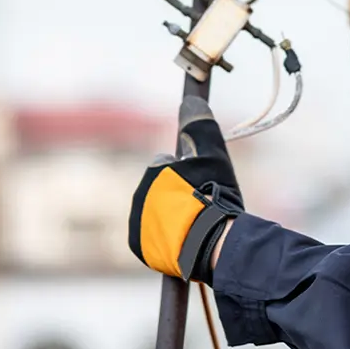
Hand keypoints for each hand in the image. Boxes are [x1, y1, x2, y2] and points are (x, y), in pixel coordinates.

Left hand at [128, 96, 242, 282]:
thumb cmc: (212, 196)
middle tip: (202, 204)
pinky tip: (185, 238)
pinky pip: (152, 237)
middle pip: (162, 190)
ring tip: (196, 225)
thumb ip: (199, 126)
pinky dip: (166, 236)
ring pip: (157, 213)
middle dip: (178, 194)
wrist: (209, 243)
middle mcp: (139, 195)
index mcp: (154, 171)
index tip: (203, 184)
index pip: (169, 164)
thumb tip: (190, 101)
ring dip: (172, 216)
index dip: (188, 173)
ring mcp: (137, 223)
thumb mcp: (212, 154)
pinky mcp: (138, 247)